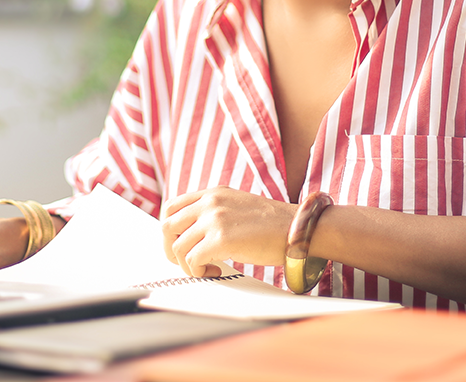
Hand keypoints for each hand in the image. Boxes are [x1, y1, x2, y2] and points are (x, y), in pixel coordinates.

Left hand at [160, 187, 295, 277]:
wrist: (298, 230)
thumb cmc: (273, 226)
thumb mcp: (238, 207)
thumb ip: (215, 214)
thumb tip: (192, 236)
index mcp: (213, 194)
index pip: (171, 208)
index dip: (171, 231)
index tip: (181, 245)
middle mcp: (210, 203)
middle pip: (167, 227)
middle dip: (171, 250)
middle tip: (187, 263)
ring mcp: (215, 220)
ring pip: (178, 248)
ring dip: (189, 266)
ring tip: (209, 269)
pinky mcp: (221, 240)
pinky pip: (192, 261)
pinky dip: (200, 272)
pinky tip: (217, 271)